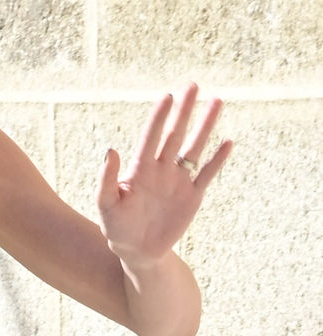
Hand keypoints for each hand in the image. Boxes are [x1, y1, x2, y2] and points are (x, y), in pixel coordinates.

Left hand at [98, 85, 231, 266]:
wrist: (137, 251)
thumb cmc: (117, 227)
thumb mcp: (106, 204)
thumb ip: (107, 178)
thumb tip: (110, 150)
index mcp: (140, 168)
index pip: (151, 136)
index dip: (159, 117)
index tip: (168, 96)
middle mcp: (162, 169)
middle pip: (175, 134)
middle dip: (184, 110)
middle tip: (193, 85)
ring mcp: (179, 180)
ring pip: (195, 147)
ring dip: (206, 126)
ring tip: (217, 101)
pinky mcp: (192, 196)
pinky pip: (207, 174)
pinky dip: (217, 160)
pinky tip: (227, 142)